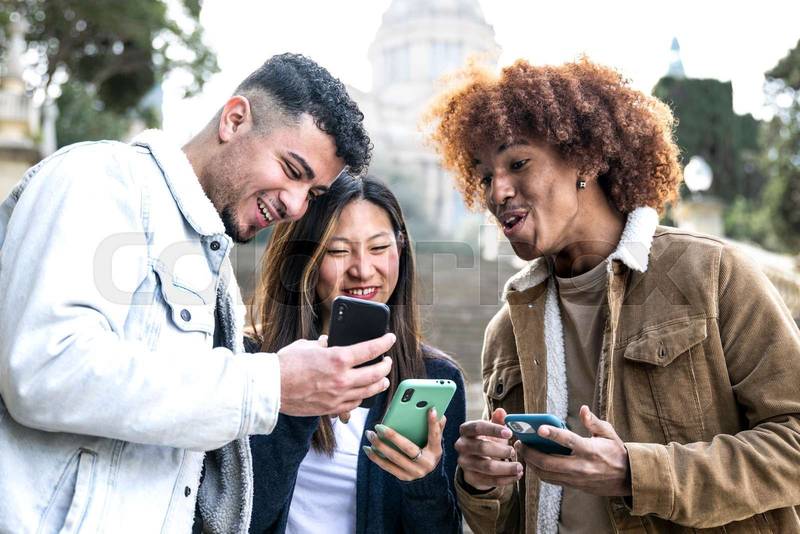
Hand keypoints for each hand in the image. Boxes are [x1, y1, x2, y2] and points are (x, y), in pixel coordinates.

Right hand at [278, 333, 394, 416]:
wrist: (270, 388)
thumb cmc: (285, 364)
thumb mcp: (306, 345)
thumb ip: (322, 344)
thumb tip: (329, 342)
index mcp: (338, 358)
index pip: (371, 349)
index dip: (384, 342)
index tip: (390, 338)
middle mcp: (342, 378)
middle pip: (376, 373)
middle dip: (385, 366)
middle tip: (387, 361)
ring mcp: (338, 396)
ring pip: (369, 391)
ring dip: (380, 383)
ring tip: (383, 379)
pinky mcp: (331, 409)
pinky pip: (354, 404)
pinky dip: (362, 397)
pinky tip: (363, 393)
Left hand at [363, 407, 445, 480]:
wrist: (426, 475)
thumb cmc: (428, 451)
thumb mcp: (434, 441)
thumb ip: (436, 427)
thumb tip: (437, 412)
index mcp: (435, 451)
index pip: (435, 435)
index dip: (433, 423)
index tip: (430, 409)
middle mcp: (426, 463)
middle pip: (407, 448)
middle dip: (392, 436)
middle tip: (378, 426)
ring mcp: (415, 472)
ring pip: (394, 457)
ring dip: (379, 445)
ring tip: (370, 434)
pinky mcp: (404, 477)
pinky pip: (387, 466)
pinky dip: (376, 457)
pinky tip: (367, 448)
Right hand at [455, 408, 522, 490]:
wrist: (476, 463)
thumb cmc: (486, 441)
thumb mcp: (491, 431)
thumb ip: (497, 421)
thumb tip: (501, 411)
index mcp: (466, 431)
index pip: (477, 427)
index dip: (493, 429)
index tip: (510, 433)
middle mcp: (462, 446)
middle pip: (482, 447)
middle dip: (501, 450)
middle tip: (514, 451)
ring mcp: (465, 463)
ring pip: (487, 467)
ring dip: (506, 468)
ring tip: (519, 467)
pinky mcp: (471, 478)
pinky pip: (490, 481)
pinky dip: (505, 479)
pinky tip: (516, 476)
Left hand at [514, 405, 630, 495]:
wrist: (627, 478)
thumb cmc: (616, 452)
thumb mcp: (609, 433)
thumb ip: (593, 422)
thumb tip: (583, 409)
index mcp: (590, 450)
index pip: (568, 440)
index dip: (552, 434)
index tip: (539, 427)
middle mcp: (581, 466)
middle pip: (548, 462)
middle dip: (530, 452)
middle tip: (520, 442)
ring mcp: (576, 478)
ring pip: (546, 474)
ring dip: (531, 463)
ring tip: (523, 451)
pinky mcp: (574, 486)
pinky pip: (551, 480)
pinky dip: (539, 471)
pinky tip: (533, 461)